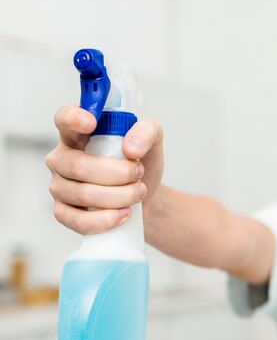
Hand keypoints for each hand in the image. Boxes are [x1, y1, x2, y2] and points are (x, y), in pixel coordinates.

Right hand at [45, 105, 163, 234]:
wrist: (146, 197)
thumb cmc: (141, 164)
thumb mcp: (153, 141)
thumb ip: (147, 131)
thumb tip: (130, 148)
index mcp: (78, 134)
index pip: (64, 119)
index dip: (73, 119)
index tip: (92, 123)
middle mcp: (62, 158)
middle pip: (78, 165)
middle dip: (117, 173)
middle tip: (138, 173)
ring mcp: (60, 186)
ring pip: (82, 194)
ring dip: (119, 196)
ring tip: (138, 192)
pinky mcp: (63, 212)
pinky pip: (78, 220)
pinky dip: (106, 219)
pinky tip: (124, 213)